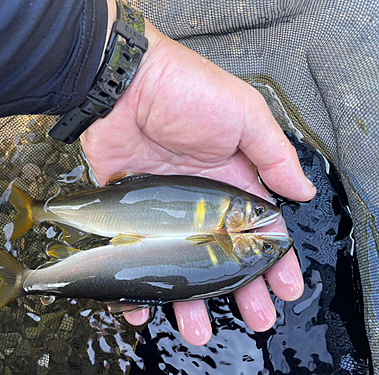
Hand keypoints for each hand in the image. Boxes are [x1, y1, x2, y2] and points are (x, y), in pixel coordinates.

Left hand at [80, 19, 314, 344]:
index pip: (258, 228)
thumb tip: (303, 191)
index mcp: (230, 178)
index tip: (285, 287)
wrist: (123, 84)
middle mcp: (198, 199)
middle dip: (239, 287)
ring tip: (199, 331)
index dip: (274, 258)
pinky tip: (141, 308)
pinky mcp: (127, 212)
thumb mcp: (244, 115)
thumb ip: (273, 155)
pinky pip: (134, 254)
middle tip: (255, 319)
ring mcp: (163, 209)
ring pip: (179, 263)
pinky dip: (134, 283)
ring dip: (189, 298)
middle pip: (221, 254)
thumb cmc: (186, 91)